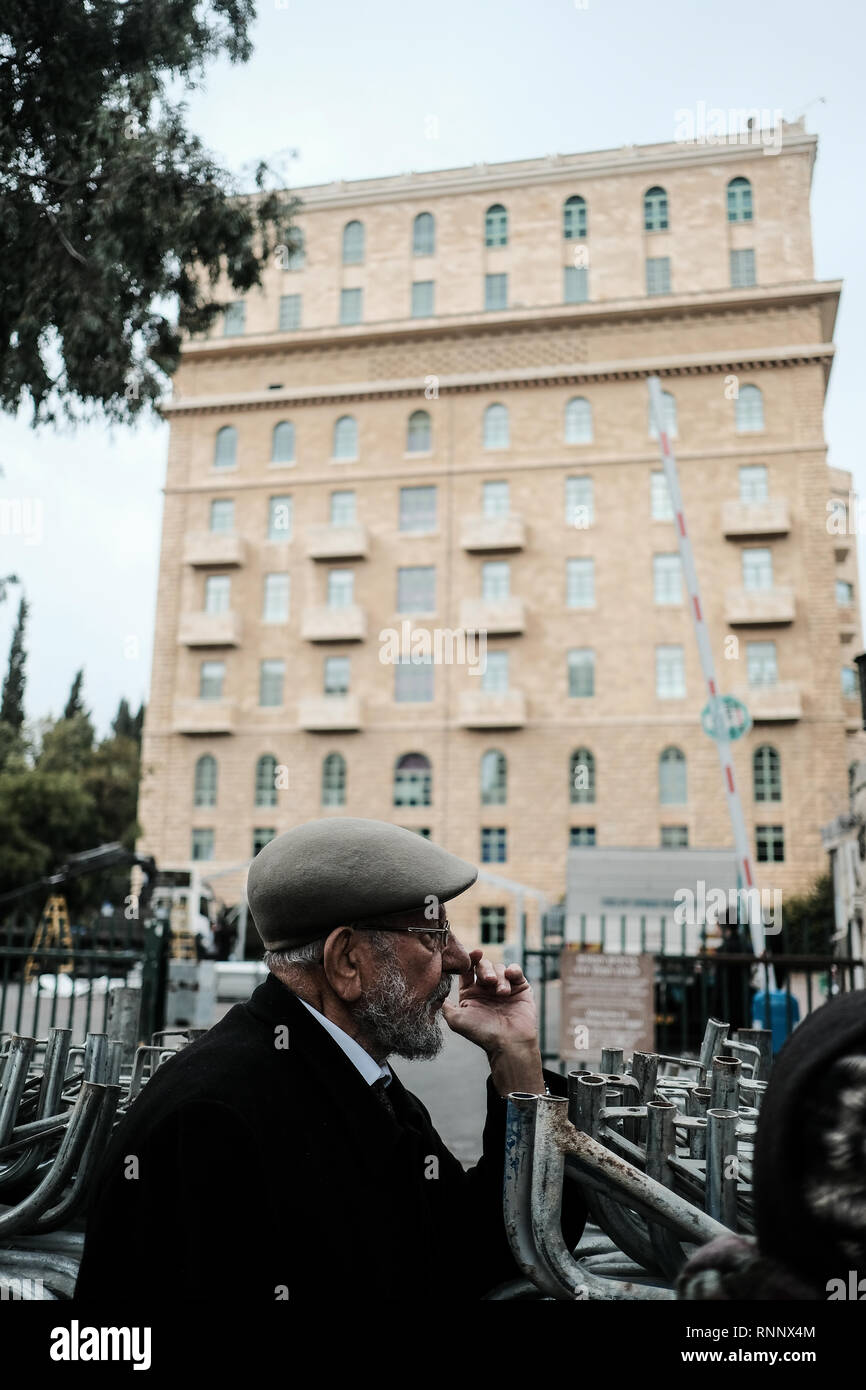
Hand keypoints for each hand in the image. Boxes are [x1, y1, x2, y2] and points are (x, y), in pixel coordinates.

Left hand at [441, 951, 543, 1095]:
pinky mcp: (520, 987)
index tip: (474, 954)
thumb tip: (435, 994)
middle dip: (485, 970)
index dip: (468, 960)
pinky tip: (511, 976)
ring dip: (500, 977)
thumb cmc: (482, 1033)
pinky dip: (513, 970)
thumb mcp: (457, 1021)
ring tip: (502, 993)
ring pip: (499, 968)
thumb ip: (445, 1006)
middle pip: (483, 966)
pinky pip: (516, 971)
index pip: (467, 970)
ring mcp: (503, 987)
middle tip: (488, 981)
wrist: (509, 1043)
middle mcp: (486, 989)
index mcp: (470, 993)